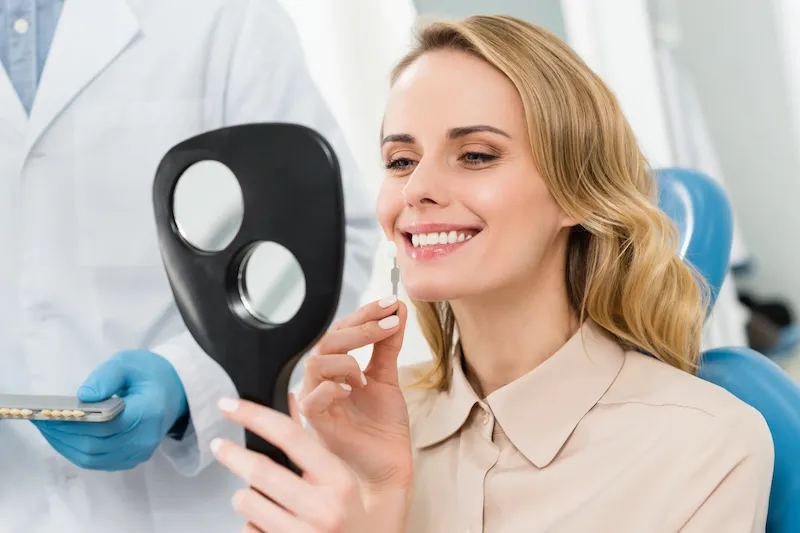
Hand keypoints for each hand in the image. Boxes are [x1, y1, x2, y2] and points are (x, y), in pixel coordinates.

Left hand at [32, 350, 188, 470]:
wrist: (175, 391)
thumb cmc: (150, 374)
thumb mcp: (129, 363)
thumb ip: (107, 376)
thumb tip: (83, 396)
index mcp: (148, 412)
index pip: (106, 425)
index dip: (74, 422)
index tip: (50, 412)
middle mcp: (145, 438)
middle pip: (96, 445)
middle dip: (63, 434)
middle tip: (41, 419)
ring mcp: (139, 452)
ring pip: (93, 458)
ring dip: (65, 445)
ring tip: (47, 428)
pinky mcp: (131, 458)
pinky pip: (97, 462)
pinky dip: (75, 451)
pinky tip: (63, 437)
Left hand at [212, 397, 408, 532]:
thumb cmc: (353, 520)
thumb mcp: (343, 480)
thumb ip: (314, 443)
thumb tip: (289, 400)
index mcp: (339, 481)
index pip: (290, 436)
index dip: (254, 415)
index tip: (230, 406)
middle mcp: (323, 509)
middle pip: (260, 469)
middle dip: (232, 454)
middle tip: (219, 445)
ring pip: (247, 500)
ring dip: (245, 494)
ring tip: (258, 497)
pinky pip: (248, 529)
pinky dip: (251, 523)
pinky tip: (269, 522)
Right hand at [298, 296, 412, 490]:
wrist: (389, 465)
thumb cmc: (383, 425)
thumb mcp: (388, 376)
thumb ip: (388, 344)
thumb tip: (398, 309)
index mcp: (336, 367)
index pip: (341, 330)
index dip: (364, 313)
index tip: (390, 303)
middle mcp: (322, 380)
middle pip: (327, 341)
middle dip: (360, 328)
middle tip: (390, 323)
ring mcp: (315, 400)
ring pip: (316, 363)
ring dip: (346, 360)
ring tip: (366, 375)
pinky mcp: (315, 423)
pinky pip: (312, 398)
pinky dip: (334, 388)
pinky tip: (355, 389)